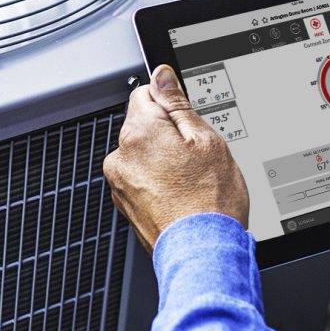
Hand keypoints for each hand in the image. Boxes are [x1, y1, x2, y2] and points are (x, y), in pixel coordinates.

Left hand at [103, 65, 248, 252]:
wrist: (203, 254)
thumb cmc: (209, 202)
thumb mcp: (206, 140)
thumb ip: (178, 104)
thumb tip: (162, 76)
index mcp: (138, 132)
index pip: (146, 94)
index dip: (172, 104)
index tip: (187, 120)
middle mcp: (121, 156)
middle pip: (143, 126)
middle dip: (168, 135)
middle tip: (197, 156)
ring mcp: (120, 184)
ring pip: (143, 154)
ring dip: (163, 160)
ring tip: (191, 181)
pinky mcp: (126, 205)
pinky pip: (141, 180)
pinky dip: (158, 183)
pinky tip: (182, 196)